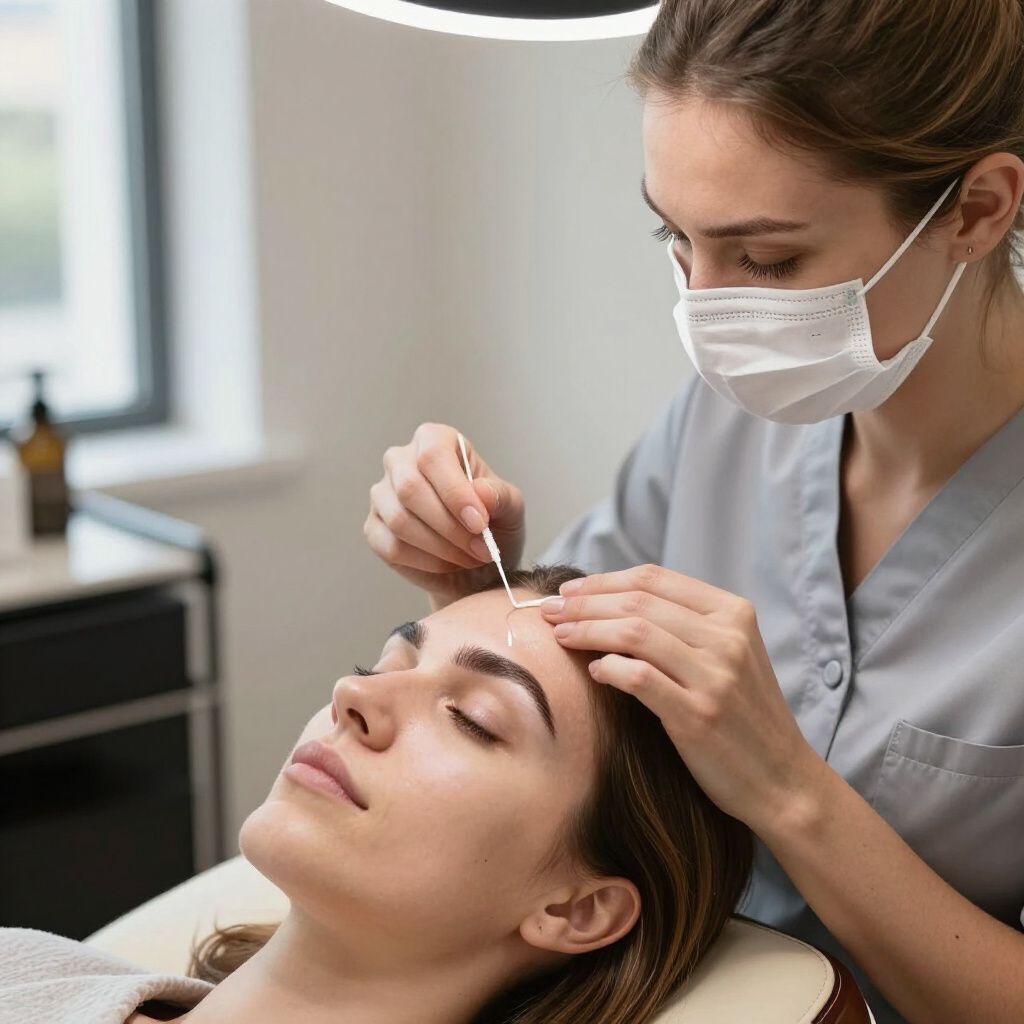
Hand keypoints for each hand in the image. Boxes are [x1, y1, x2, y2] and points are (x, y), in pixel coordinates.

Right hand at [365, 423, 525, 606]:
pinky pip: (392, 546)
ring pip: (399, 520)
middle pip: (410, 487)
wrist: (477, 565)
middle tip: (481, 548)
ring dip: (441, 547)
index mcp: (435, 440)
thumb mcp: (510, 508)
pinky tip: (447, 563)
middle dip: (449, 526)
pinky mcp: (374, 528)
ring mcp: (382, 495)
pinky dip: (426, 561)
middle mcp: (401, 460)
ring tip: (470, 557)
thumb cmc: (493, 525)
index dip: (455, 492)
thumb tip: (481, 491)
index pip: (433, 455)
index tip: (479, 523)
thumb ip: (501, 496)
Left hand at [540, 564, 821, 831]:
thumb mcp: (727, 655)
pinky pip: (639, 677)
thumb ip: (683, 625)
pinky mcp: (699, 715)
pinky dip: (608, 667)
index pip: (654, 578)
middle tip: (550, 610)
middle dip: (584, 602)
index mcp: (733, 613)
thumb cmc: (743, 716)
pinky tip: (591, 671)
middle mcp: (727, 638)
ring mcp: (715, 676)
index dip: (603, 580)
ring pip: (634, 632)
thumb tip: (611, 602)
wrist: (782, 780)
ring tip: (559, 635)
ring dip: (587, 629)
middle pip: (637, 601)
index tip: (569, 590)